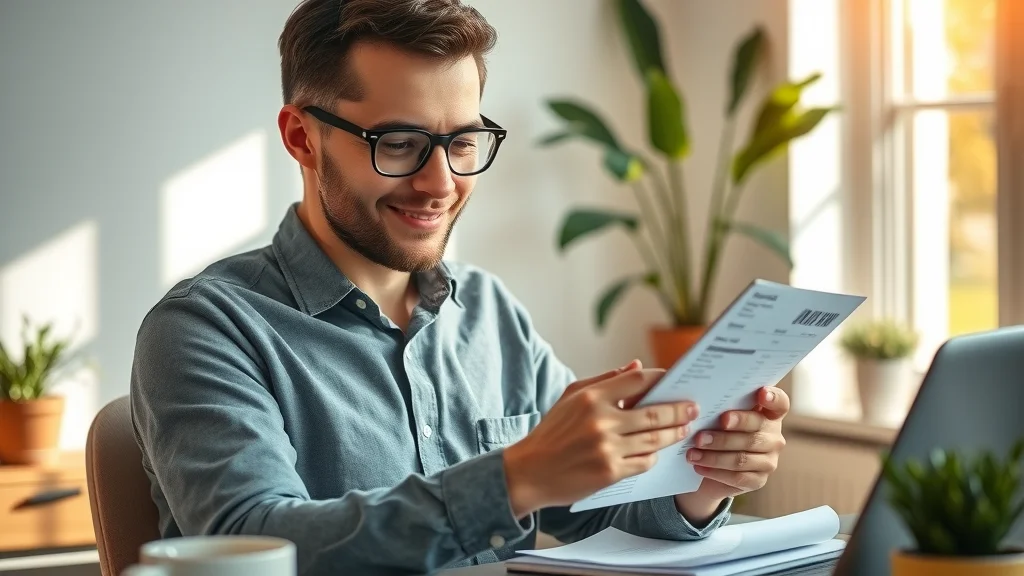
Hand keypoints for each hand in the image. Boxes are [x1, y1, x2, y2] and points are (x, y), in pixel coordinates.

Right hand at [503, 360, 699, 518]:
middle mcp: (600, 421)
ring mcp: (606, 448)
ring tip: (684, 430)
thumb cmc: (552, 432)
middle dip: (679, 410)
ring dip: (673, 434)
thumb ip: (604, 380)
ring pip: (654, 439)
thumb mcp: (570, 398)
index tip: (673, 380)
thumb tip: (636, 365)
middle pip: (654, 411)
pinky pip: (643, 462)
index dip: (660, 378)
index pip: (637, 380)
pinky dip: (653, 457)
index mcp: (591, 397)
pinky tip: (658, 452)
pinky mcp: (610, 472)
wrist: (530, 472)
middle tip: (693, 408)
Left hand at [674, 386, 789, 523]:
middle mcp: (774, 437)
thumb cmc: (716, 434)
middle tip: (701, 436)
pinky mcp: (759, 480)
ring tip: (693, 453)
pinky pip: (738, 476)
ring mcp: (769, 460)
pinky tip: (699, 467)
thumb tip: (700, 404)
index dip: (774, 398)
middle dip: (725, 434)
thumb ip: (720, 409)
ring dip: (714, 456)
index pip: (780, 404)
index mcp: (768, 415)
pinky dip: (716, 472)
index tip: (762, 393)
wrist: (711, 470)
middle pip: (754, 432)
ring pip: (742, 457)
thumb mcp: (718, 419)